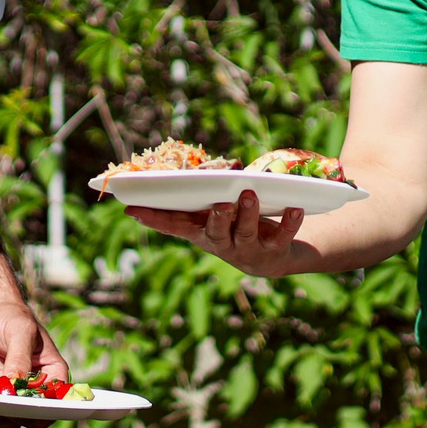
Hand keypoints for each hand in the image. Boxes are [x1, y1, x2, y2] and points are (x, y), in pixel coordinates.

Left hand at [0, 297, 73, 427]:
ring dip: (2, 414)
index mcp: (53, 373)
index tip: (36, 406)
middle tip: (9, 405)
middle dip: (23, 415)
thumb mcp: (20, 331)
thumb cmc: (10, 317)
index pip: (59, 400)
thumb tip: (16, 386)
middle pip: (36, 415)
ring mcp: (13, 393)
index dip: (51, 408)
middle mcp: (35, 388)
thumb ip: (20, 358)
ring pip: (12, 419)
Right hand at [125, 191, 306, 275]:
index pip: (173, 227)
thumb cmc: (236, 224)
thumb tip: (181, 171)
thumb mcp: (215, 213)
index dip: (152, 219)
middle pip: (214, 232)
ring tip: (249, 193)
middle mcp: (221, 244)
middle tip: (219, 202)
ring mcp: (247, 250)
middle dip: (216, 216)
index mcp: (202, 233)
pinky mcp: (273, 251)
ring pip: (245, 232)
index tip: (132, 209)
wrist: (272, 256)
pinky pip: (282, 236)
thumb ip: (200, 197)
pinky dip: (289, 222)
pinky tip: (294, 207)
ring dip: (247, 213)